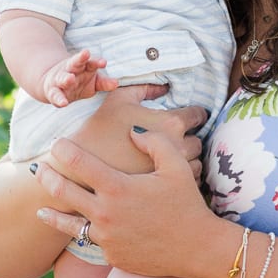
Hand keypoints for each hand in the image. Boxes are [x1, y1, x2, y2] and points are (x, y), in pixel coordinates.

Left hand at [34, 126, 211, 277]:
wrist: (196, 248)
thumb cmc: (187, 204)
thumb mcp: (176, 166)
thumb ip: (153, 142)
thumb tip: (131, 131)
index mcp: (118, 187)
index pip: (78, 162)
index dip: (64, 150)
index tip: (58, 143)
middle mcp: (105, 213)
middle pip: (63, 192)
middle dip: (47, 178)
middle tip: (38, 169)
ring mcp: (106, 237)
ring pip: (69, 224)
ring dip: (52, 213)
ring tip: (39, 208)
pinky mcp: (110, 255)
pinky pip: (90, 241)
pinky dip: (82, 233)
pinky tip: (73, 231)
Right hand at [39, 48, 118, 107]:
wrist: (53, 84)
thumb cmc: (79, 81)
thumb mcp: (93, 82)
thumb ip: (104, 83)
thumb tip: (116, 83)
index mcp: (83, 67)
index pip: (91, 62)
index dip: (97, 62)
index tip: (103, 62)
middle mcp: (71, 70)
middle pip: (75, 62)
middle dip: (80, 58)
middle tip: (85, 54)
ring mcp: (60, 80)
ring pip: (63, 77)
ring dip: (66, 78)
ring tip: (70, 78)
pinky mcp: (53, 91)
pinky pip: (55, 95)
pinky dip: (59, 99)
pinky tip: (63, 103)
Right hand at [72, 83, 208, 180]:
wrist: (79, 171)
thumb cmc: (98, 131)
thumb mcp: (117, 100)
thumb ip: (143, 88)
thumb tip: (164, 86)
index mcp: (170, 123)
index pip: (198, 115)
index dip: (194, 114)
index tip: (189, 117)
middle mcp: (178, 148)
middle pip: (198, 141)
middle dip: (189, 138)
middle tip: (177, 138)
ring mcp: (172, 173)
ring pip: (195, 164)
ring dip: (188, 159)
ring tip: (172, 157)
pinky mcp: (165, 191)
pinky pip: (187, 183)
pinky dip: (182, 178)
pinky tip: (167, 173)